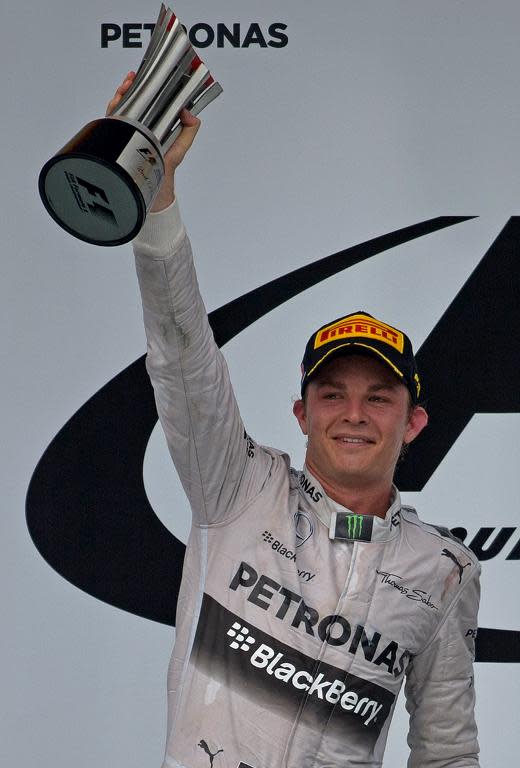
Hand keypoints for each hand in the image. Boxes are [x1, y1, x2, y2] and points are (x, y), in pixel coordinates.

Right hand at [106, 72, 200, 211]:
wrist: (150, 197)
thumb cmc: (163, 174)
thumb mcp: (179, 150)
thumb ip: (188, 132)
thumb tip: (190, 114)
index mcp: (151, 130)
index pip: (146, 105)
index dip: (146, 90)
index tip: (150, 78)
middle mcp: (136, 131)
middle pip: (130, 104)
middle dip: (131, 89)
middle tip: (134, 78)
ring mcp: (124, 136)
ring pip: (119, 111)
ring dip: (121, 96)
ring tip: (127, 85)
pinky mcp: (115, 143)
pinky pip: (111, 123)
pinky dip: (113, 110)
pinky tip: (118, 101)